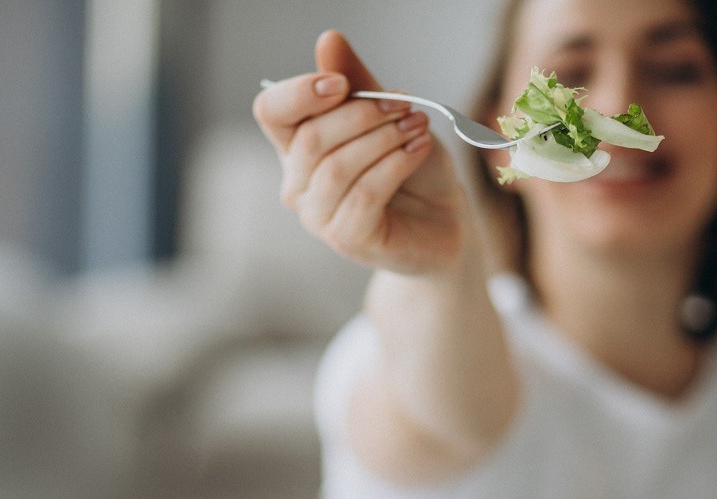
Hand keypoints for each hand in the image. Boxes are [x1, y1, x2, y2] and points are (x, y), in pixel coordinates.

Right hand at [252, 31, 473, 274]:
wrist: (445, 223)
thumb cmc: (413, 170)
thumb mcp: (390, 118)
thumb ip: (360, 84)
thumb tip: (328, 41)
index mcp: (298, 147)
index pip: (271, 111)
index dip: (299, 92)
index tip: (342, 83)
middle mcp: (299, 183)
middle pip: (311, 137)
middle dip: (361, 113)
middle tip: (404, 104)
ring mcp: (318, 217)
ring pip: (338, 167)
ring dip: (384, 138)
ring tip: (418, 126)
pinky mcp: (346, 240)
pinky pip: (364, 194)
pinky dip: (396, 165)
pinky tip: (420, 150)